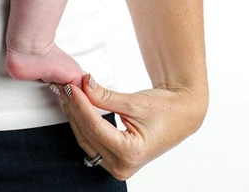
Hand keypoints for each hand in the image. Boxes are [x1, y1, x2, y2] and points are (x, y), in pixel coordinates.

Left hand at [49, 74, 206, 181]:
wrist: (181, 115)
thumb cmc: (166, 111)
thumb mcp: (134, 102)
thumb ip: (106, 96)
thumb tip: (85, 84)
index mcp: (131, 153)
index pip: (96, 127)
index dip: (80, 104)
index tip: (72, 85)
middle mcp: (123, 165)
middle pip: (88, 134)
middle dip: (75, 107)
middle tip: (67, 85)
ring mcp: (118, 165)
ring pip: (86, 139)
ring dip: (75, 115)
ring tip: (69, 93)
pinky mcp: (114, 159)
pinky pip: (92, 141)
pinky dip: (83, 123)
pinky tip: (77, 107)